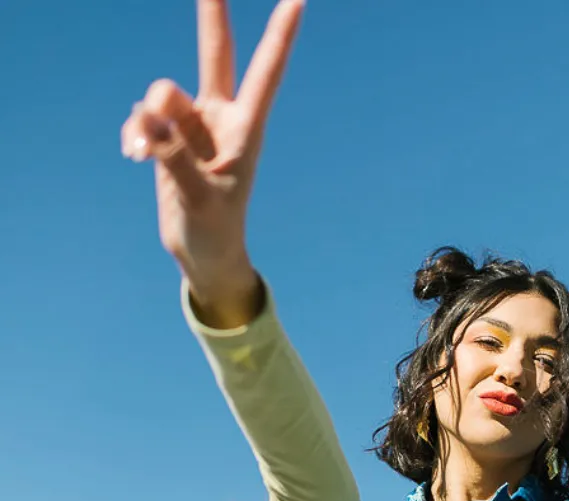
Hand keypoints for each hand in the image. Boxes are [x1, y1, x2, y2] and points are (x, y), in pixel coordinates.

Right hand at [121, 0, 305, 297]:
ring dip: (148, 121)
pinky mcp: (167, 136)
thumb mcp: (199, 199)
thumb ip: (174, 157)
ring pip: (162, 96)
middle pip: (216, 52)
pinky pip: (143, 118)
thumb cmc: (215, 229)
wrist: (202, 252)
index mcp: (246, 129)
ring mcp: (192, 124)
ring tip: (143, 154)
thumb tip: (148, 117)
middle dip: (213, 11)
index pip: (265, 73)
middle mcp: (220, 117)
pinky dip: (136, 134)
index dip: (279, 35)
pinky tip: (135, 154)